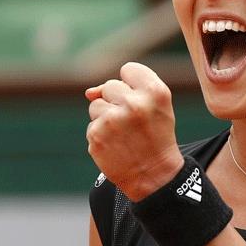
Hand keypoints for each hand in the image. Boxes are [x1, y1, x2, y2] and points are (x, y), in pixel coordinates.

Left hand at [85, 62, 183, 200]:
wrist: (154, 175)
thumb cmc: (156, 135)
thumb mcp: (156, 106)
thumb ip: (129, 88)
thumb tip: (89, 92)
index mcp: (154, 91)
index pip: (128, 69)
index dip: (132, 85)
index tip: (140, 100)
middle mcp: (134, 103)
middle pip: (110, 86)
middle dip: (117, 101)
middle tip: (133, 121)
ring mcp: (113, 119)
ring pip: (96, 104)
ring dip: (106, 117)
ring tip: (124, 133)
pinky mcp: (97, 135)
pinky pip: (92, 124)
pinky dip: (101, 134)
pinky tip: (116, 144)